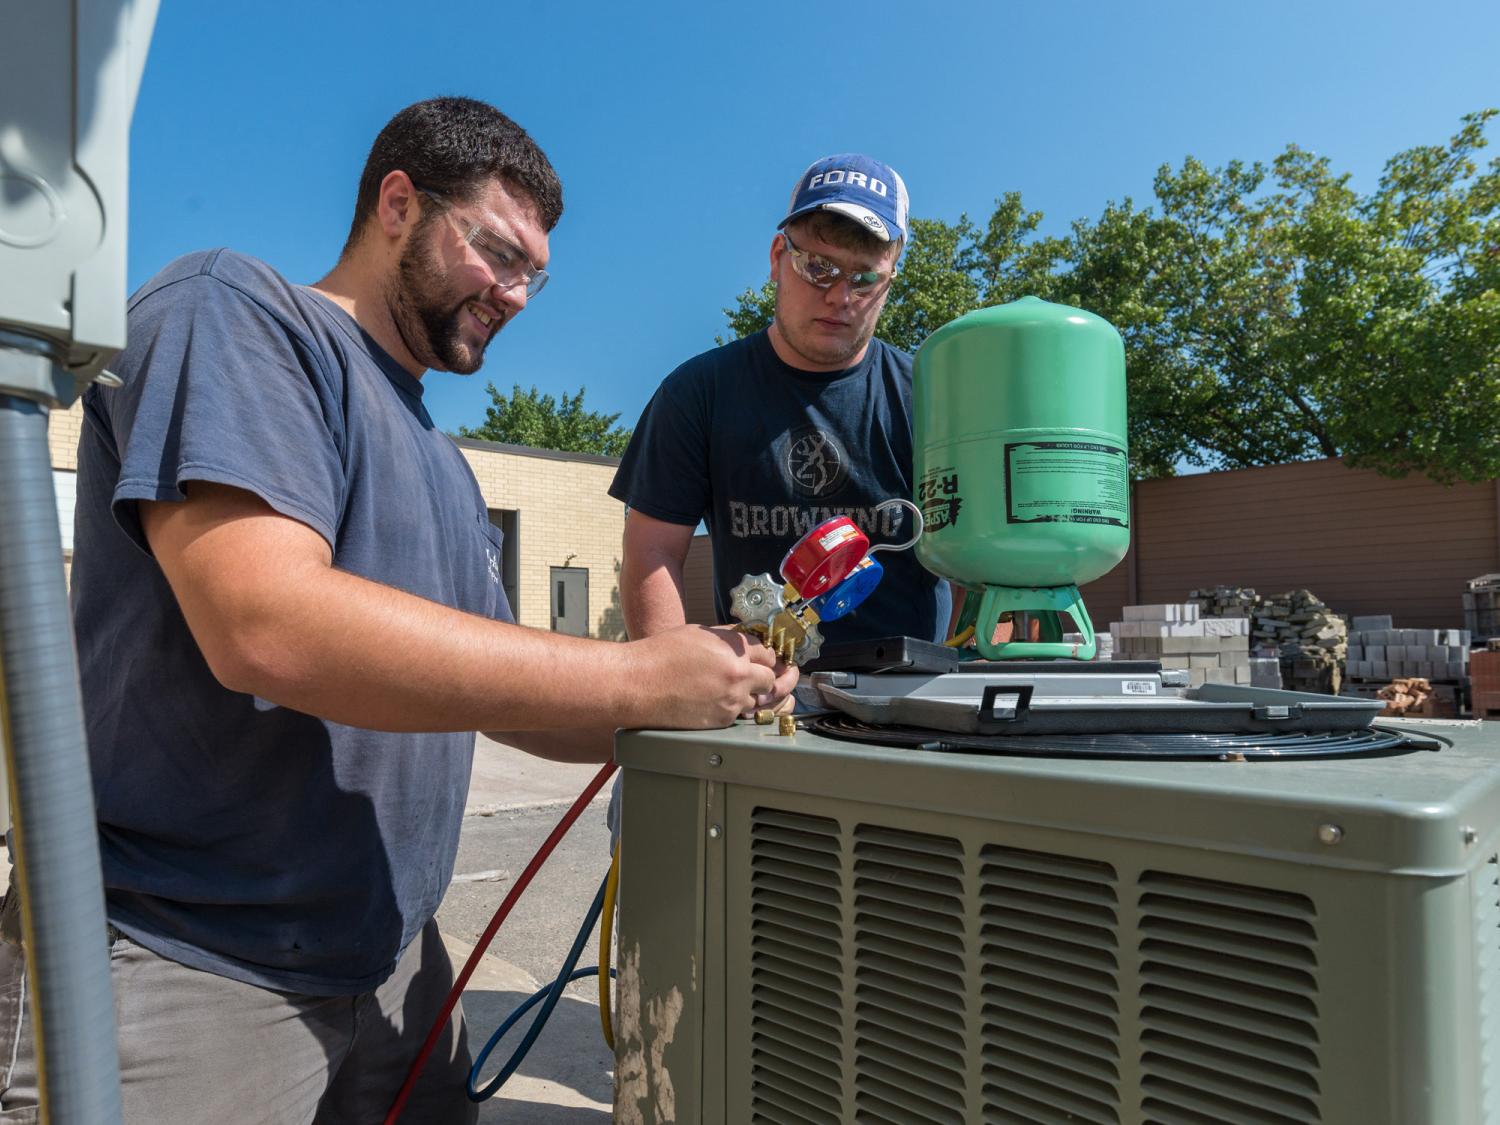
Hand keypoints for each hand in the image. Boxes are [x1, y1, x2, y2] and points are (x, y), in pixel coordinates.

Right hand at [633, 625, 796, 728]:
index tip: (769, 660)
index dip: (769, 656)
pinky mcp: (721, 720)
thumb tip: (746, 639)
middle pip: (772, 679)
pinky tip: (722, 702)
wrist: (638, 684)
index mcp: (734, 648)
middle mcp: (739, 673)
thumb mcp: (699, 633)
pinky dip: (735, 709)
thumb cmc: (661, 655)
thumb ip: (728, 637)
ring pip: (759, 701)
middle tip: (770, 678)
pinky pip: (740, 715)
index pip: (770, 653)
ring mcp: (732, 699)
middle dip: (770, 678)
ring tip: (745, 692)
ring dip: (754, 696)